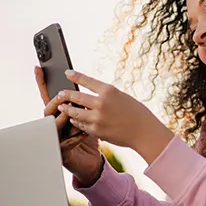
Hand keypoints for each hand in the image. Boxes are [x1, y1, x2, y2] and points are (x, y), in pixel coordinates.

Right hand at [35, 66, 103, 185]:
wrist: (94, 161)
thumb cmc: (93, 135)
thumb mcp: (90, 116)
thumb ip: (84, 104)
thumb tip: (82, 88)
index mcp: (61, 114)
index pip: (48, 96)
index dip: (42, 83)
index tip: (38, 68)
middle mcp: (54, 125)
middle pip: (48, 110)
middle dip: (57, 103)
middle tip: (66, 99)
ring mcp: (56, 138)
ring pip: (54, 125)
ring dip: (68, 120)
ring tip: (78, 117)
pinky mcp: (61, 152)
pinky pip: (64, 141)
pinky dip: (76, 136)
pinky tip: (86, 134)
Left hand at [57, 69, 174, 164]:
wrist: (144, 131)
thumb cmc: (137, 113)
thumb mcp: (122, 97)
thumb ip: (106, 96)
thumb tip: (91, 98)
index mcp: (109, 91)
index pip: (87, 81)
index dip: (75, 76)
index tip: (67, 73)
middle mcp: (101, 103)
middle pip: (76, 97)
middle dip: (65, 95)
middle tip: (60, 94)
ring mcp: (97, 118)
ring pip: (74, 113)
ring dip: (67, 109)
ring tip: (62, 107)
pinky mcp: (96, 131)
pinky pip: (81, 125)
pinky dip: (76, 122)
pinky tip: (74, 120)